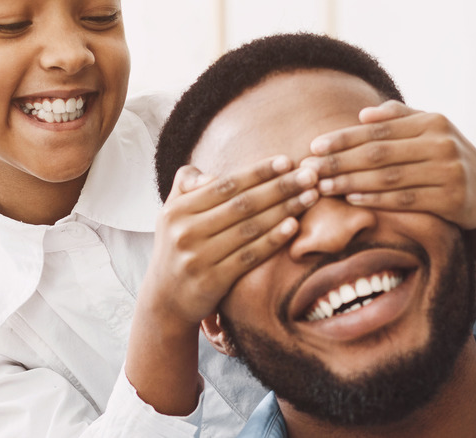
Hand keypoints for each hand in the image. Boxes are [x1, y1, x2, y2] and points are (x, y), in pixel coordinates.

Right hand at [126, 155, 318, 415]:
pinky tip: (294, 226)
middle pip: (242, 204)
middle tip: (310, 175)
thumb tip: (211, 173)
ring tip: (310, 196)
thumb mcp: (170, 214)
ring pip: (249, 228)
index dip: (259, 172)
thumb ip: (186, 185)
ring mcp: (198, 258)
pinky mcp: (212, 281)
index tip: (288, 161)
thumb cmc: (177, 249)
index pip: (226, 184)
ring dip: (284, 210)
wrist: (165, 301)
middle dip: (280, 187)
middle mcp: (185, 232)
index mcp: (177, 210)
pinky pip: (249, 256)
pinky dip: (273, 240)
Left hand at [300, 100, 475, 280]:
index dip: (344, 138)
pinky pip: (405, 200)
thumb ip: (398, 118)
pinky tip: (352, 199)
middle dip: (340, 162)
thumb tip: (362, 115)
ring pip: (389, 178)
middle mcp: (442, 144)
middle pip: (379, 154)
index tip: (314, 147)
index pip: (378, 130)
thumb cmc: (444, 156)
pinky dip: (376, 199)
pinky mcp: (452, 200)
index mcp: (432, 122)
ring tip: (324, 186)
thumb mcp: (428, 130)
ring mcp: (449, 172)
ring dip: (352, 183)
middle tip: (310, 170)